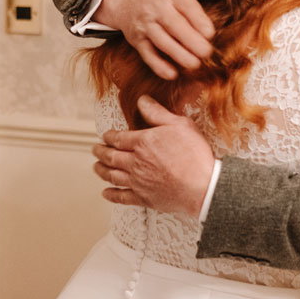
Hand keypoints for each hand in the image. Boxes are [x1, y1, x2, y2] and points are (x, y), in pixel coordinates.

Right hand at [93, 0, 219, 79]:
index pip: (187, 8)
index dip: (200, 22)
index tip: (210, 34)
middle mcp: (157, 8)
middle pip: (175, 26)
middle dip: (192, 42)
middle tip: (206, 53)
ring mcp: (146, 25)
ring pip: (162, 42)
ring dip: (179, 55)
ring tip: (194, 65)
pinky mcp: (137, 40)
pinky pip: (148, 55)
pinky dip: (159, 66)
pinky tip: (172, 74)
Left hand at [93, 96, 214, 216]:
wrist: (204, 186)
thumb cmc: (195, 154)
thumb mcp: (180, 125)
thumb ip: (157, 113)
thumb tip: (142, 100)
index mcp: (143, 143)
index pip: (118, 138)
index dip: (108, 136)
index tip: (105, 136)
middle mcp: (136, 162)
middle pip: (110, 156)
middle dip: (100, 152)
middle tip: (95, 150)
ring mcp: (138, 182)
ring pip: (112, 175)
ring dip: (101, 170)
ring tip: (96, 167)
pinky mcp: (144, 198)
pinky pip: (122, 197)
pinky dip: (111, 195)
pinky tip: (106, 193)